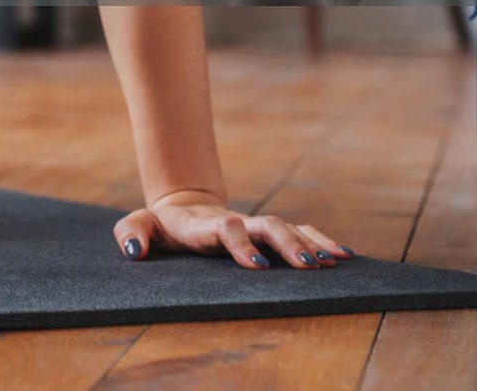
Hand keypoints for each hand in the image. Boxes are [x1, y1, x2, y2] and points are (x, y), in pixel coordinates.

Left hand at [113, 189, 354, 270]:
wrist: (182, 209)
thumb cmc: (161, 226)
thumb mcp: (139, 225)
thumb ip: (132, 231)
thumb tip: (133, 249)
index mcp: (206, 225)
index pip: (225, 230)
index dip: (240, 245)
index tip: (256, 266)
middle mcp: (237, 222)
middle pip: (267, 226)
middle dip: (287, 245)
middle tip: (307, 266)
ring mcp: (254, 226)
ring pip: (288, 228)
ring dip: (310, 244)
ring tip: (334, 262)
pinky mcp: (268, 232)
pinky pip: (300, 232)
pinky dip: (321, 241)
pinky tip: (345, 256)